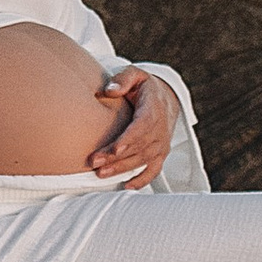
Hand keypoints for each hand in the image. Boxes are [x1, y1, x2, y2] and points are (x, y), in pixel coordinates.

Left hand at [89, 65, 175, 187]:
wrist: (166, 98)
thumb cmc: (144, 87)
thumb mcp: (135, 75)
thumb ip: (122, 79)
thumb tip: (108, 90)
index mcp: (153, 109)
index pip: (143, 127)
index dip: (129, 139)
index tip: (114, 149)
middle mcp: (160, 129)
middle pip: (139, 147)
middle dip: (116, 157)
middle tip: (95, 163)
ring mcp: (161, 144)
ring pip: (143, 160)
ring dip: (122, 169)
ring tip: (101, 173)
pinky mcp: (160, 154)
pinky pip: (153, 170)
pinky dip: (142, 180)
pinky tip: (126, 187)